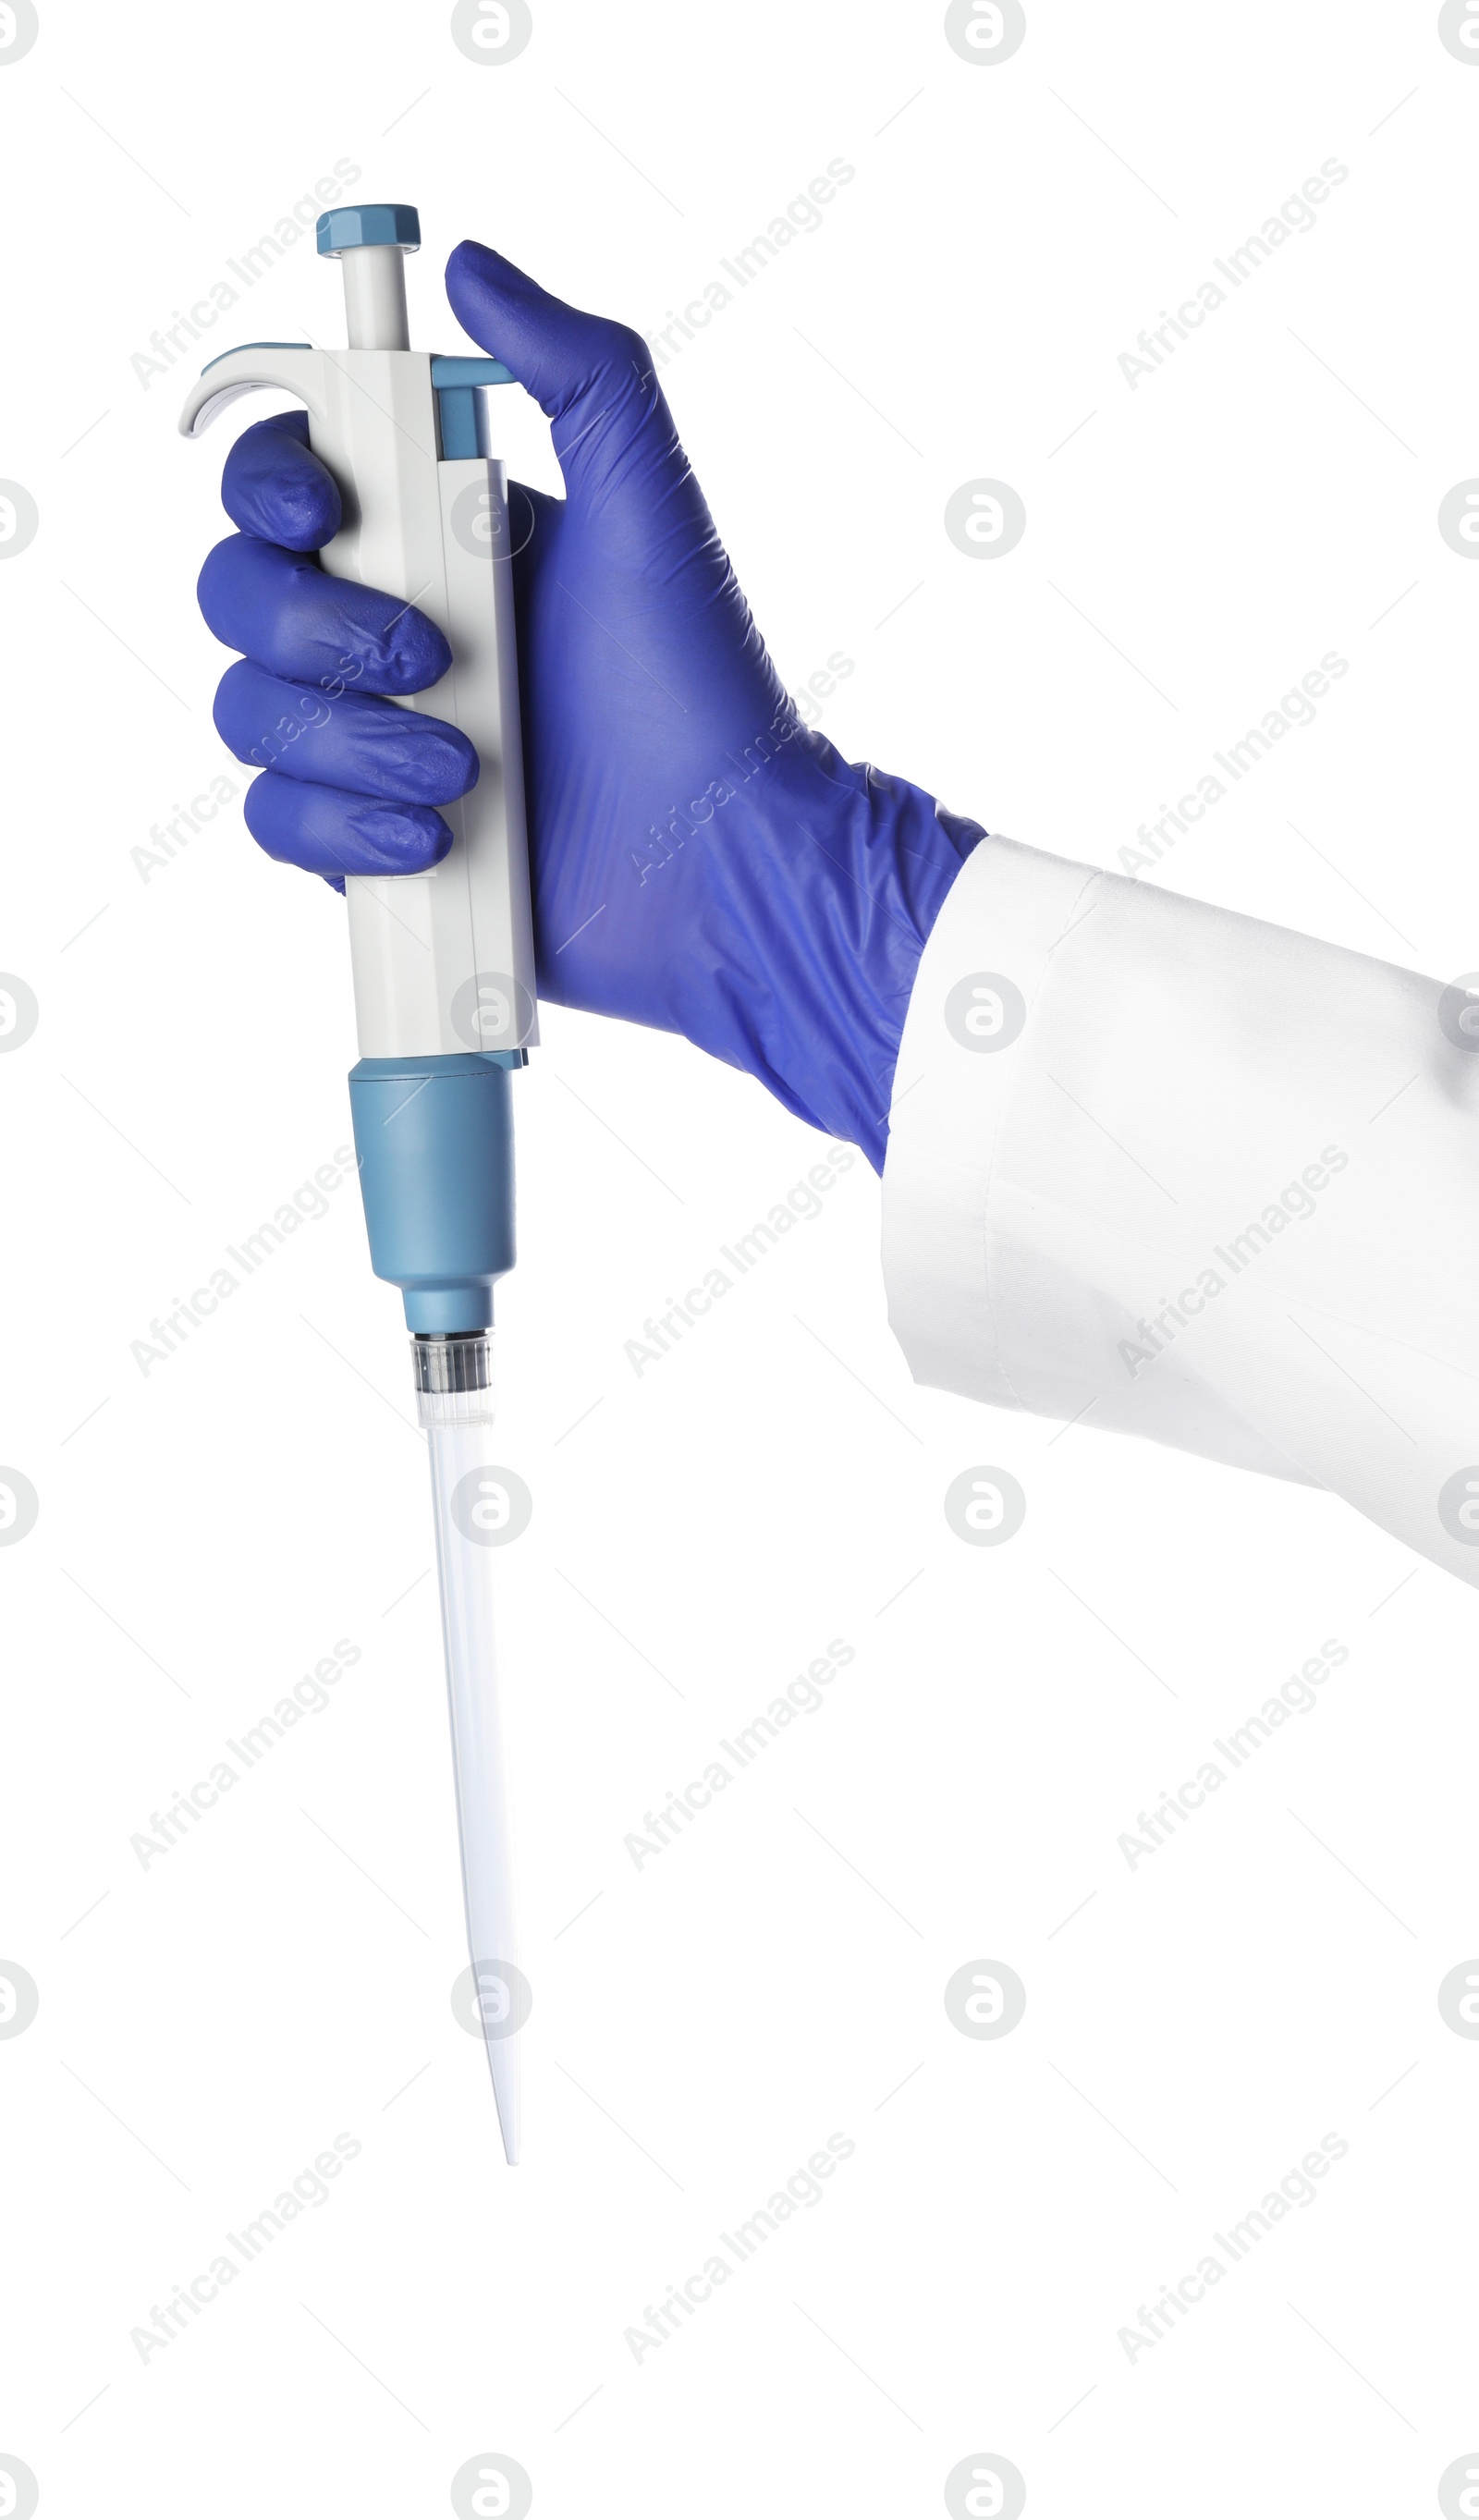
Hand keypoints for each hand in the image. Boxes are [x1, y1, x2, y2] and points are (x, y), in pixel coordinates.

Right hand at [197, 241, 982, 1164]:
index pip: (288, 480)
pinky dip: (339, 827)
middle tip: (432, 658)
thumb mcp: (652, 509)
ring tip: (462, 769)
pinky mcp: (372, 838)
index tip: (318, 509)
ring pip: (250, 711)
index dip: (269, 483)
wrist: (727, 865)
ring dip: (342, 738)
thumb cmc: (702, 692)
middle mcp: (389, 627)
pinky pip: (279, 821)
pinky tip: (431, 833)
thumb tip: (473, 267)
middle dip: (315, 627)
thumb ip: (581, 372)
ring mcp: (372, 738)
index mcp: (437, 537)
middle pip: (241, 594)